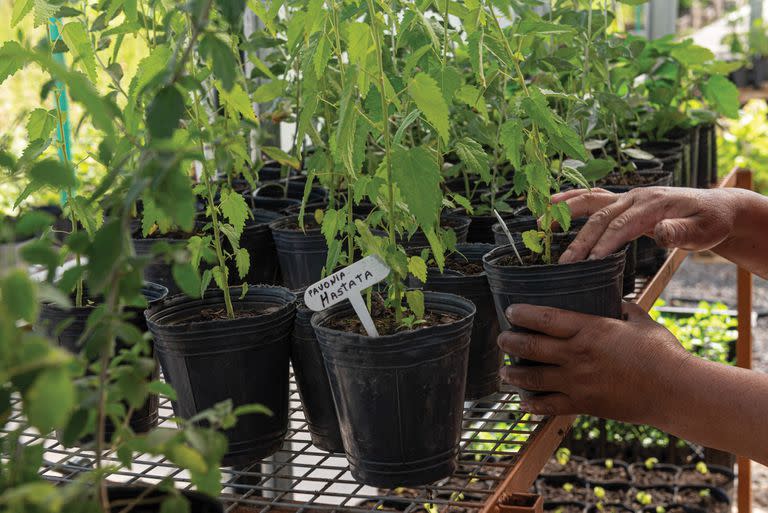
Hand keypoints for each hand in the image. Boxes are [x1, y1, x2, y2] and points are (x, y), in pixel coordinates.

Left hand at [497, 303, 691, 424]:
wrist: (675, 390)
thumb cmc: (662, 352)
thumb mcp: (640, 319)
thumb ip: (623, 308)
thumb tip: (614, 300)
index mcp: (590, 329)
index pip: (545, 317)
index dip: (522, 313)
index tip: (510, 311)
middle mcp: (577, 354)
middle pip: (531, 346)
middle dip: (510, 342)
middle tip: (502, 339)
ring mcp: (577, 381)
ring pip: (533, 377)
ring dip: (514, 373)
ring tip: (504, 371)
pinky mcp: (583, 404)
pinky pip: (549, 406)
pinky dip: (533, 405)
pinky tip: (523, 404)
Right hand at [553, 187, 739, 263]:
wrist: (714, 207)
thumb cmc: (709, 221)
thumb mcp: (704, 230)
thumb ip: (681, 231)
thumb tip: (660, 231)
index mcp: (654, 204)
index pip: (623, 225)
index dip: (606, 242)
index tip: (592, 262)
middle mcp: (635, 196)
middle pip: (601, 217)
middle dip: (580, 240)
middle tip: (565, 262)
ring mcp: (627, 197)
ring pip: (591, 202)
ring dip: (565, 213)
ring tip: (541, 224)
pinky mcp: (622, 202)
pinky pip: (592, 198)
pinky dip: (570, 200)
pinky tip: (552, 205)